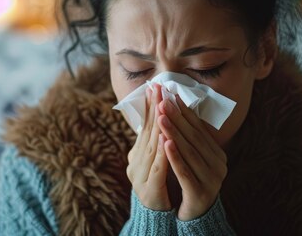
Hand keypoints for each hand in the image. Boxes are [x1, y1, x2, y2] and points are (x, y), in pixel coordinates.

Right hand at [126, 83, 171, 210]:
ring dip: (157, 126)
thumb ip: (157, 140)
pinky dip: (162, 153)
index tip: (155, 85)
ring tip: (162, 107)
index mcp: (137, 153)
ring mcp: (140, 176)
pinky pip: (157, 168)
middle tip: (158, 88)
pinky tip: (166, 139)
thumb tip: (160, 116)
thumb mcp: (156, 159)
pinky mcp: (149, 190)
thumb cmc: (159, 184)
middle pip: (146, 131)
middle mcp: (135, 162)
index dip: (150, 105)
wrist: (155, 216)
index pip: (145, 125)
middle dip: (153, 108)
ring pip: (150, 147)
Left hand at [158, 95, 227, 220]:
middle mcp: (218, 164)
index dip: (183, 111)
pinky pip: (186, 171)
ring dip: (174, 132)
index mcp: (216, 153)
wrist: (194, 216)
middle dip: (176, 118)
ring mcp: (212, 179)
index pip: (198, 128)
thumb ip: (187, 137)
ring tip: (161, 117)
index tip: (169, 95)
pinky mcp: (201, 192)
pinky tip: (165, 143)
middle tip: (163, 100)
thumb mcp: (190, 157)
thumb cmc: (189, 181)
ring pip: (189, 151)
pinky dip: (175, 156)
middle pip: (194, 137)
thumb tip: (174, 105)